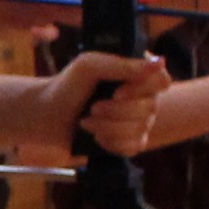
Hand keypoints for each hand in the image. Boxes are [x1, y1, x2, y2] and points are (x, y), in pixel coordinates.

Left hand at [49, 49, 165, 155]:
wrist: (47, 118)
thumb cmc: (67, 86)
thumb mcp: (90, 66)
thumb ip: (123, 64)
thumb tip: (159, 62)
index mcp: (134, 75)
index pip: (161, 80)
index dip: (143, 89)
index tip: (118, 92)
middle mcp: (141, 97)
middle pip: (151, 107)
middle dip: (117, 111)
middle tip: (92, 108)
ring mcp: (137, 121)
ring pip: (141, 129)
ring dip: (110, 127)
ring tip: (87, 122)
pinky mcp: (128, 142)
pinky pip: (134, 146)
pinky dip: (112, 142)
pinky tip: (96, 137)